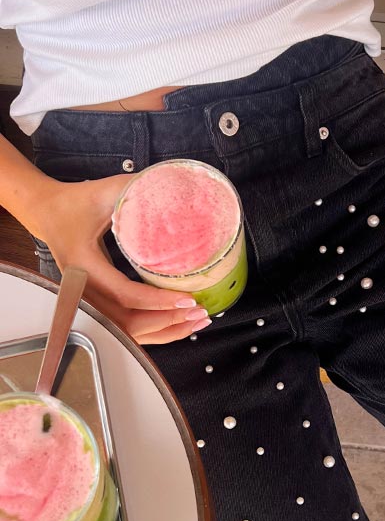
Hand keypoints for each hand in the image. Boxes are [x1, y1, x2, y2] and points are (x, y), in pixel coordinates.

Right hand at [32, 175, 210, 344]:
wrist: (48, 214)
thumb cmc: (74, 203)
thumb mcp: (105, 192)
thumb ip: (137, 190)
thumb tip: (175, 189)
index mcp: (85, 264)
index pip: (125, 293)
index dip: (157, 300)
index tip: (187, 298)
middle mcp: (84, 290)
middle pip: (128, 323)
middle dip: (167, 321)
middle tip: (199, 312)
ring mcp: (89, 301)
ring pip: (128, 331)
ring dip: (164, 330)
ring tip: (196, 321)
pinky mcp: (97, 304)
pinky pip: (126, 327)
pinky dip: (153, 330)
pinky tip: (178, 324)